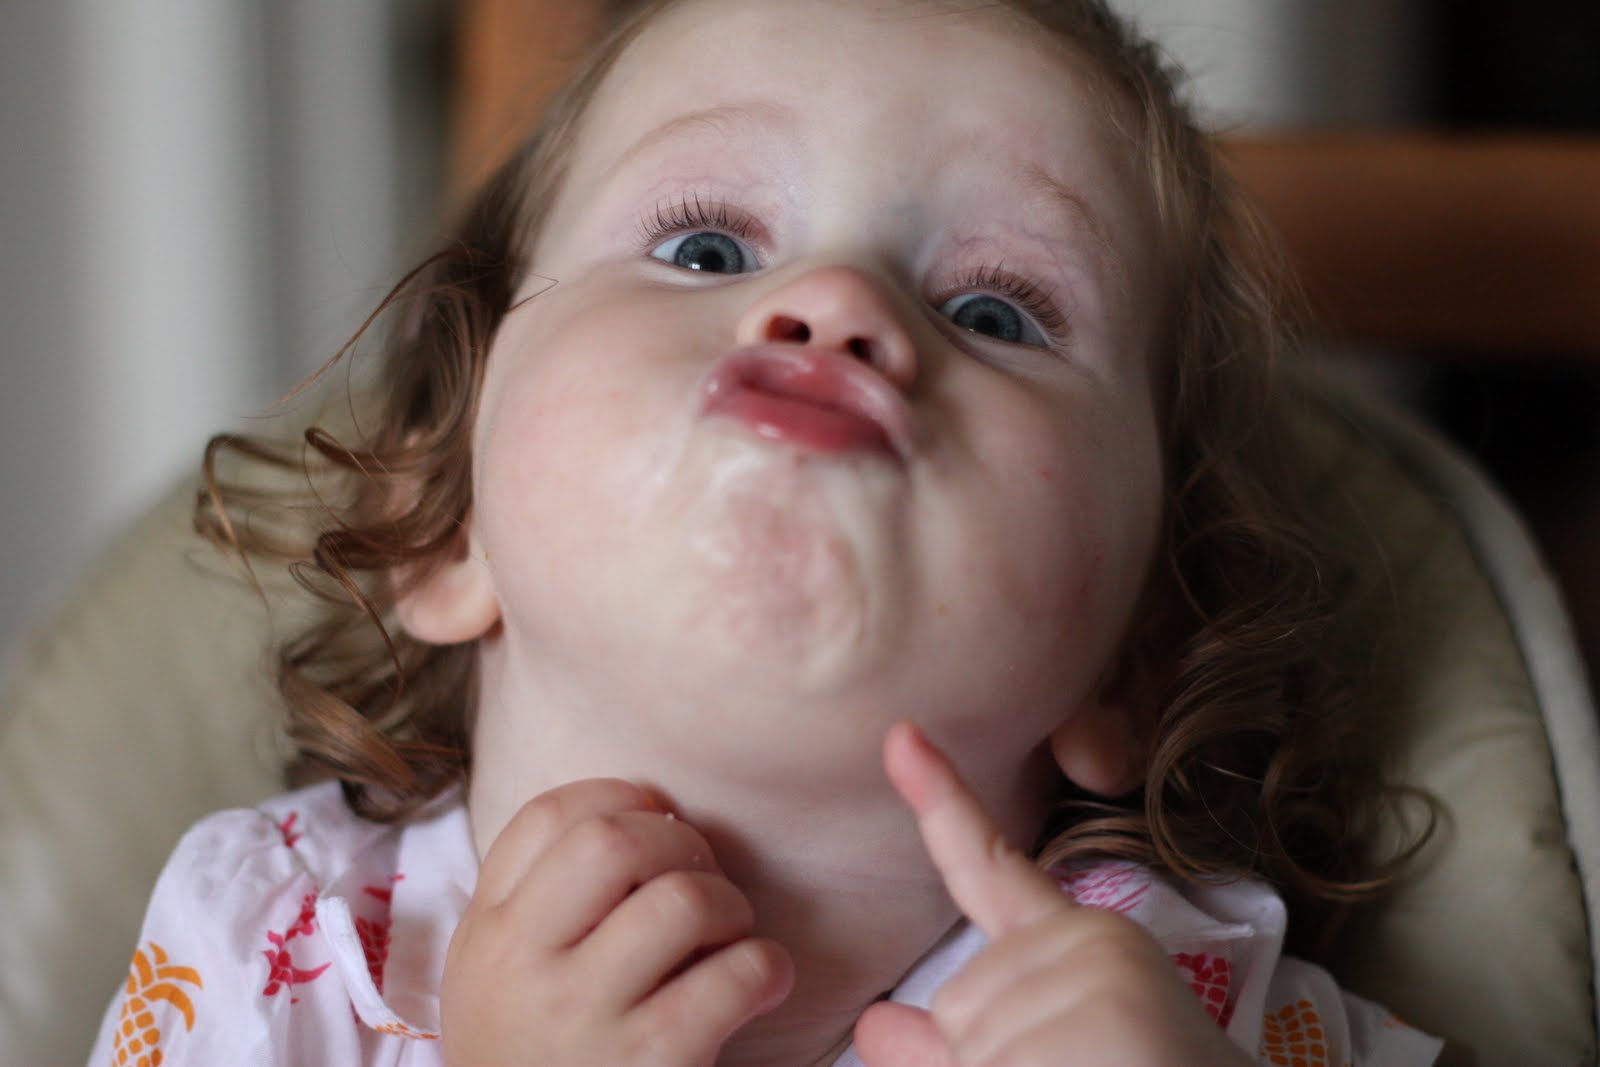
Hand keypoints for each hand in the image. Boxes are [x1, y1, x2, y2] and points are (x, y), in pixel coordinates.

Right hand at [441, 778, 793, 1066]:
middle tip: (701, 878)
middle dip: (682, 844)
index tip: (654, 819)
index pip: (550, 817)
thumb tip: (644, 810)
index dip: (620, 797)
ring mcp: (586, 1017)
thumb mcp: (494, 970)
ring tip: (731, 935)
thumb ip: (539, 894)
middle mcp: (526, 966)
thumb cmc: (531, 1050)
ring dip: (729, 905)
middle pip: (616, 843)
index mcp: (489, 930)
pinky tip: (761, 980)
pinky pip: (732, 979)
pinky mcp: (650, 1064)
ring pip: (681, 902)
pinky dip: (765, 967)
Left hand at [854, 723, 1251, 1066]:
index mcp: (1077, 941)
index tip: (900, 735)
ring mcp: (1096, 970)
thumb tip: (873, 1028)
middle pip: (958, 1006)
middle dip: (993, 1066)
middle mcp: (1086, 939)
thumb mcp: (1047, 1055)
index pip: (987, 867)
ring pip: (974, 1050)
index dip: (939, 800)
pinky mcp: (1107, 1009)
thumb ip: (958, 1042)